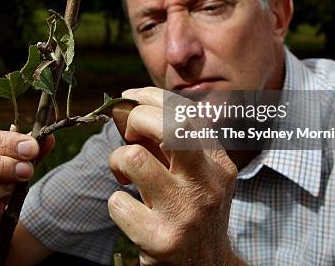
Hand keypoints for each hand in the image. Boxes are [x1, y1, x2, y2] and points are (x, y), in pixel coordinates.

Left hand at [109, 87, 241, 265]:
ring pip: (134, 158)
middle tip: (127, 134)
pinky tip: (129, 211)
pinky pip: (118, 202)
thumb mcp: (194, 175)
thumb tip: (127, 108)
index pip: (186, 112)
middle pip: (170, 125)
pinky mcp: (161, 239)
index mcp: (218, 163)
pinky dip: (115, 202)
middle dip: (137, 117)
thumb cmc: (191, 211)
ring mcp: (185, 212)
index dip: (151, 96)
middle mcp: (207, 184)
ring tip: (122, 174)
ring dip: (117, 161)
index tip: (129, 97)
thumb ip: (167, 143)